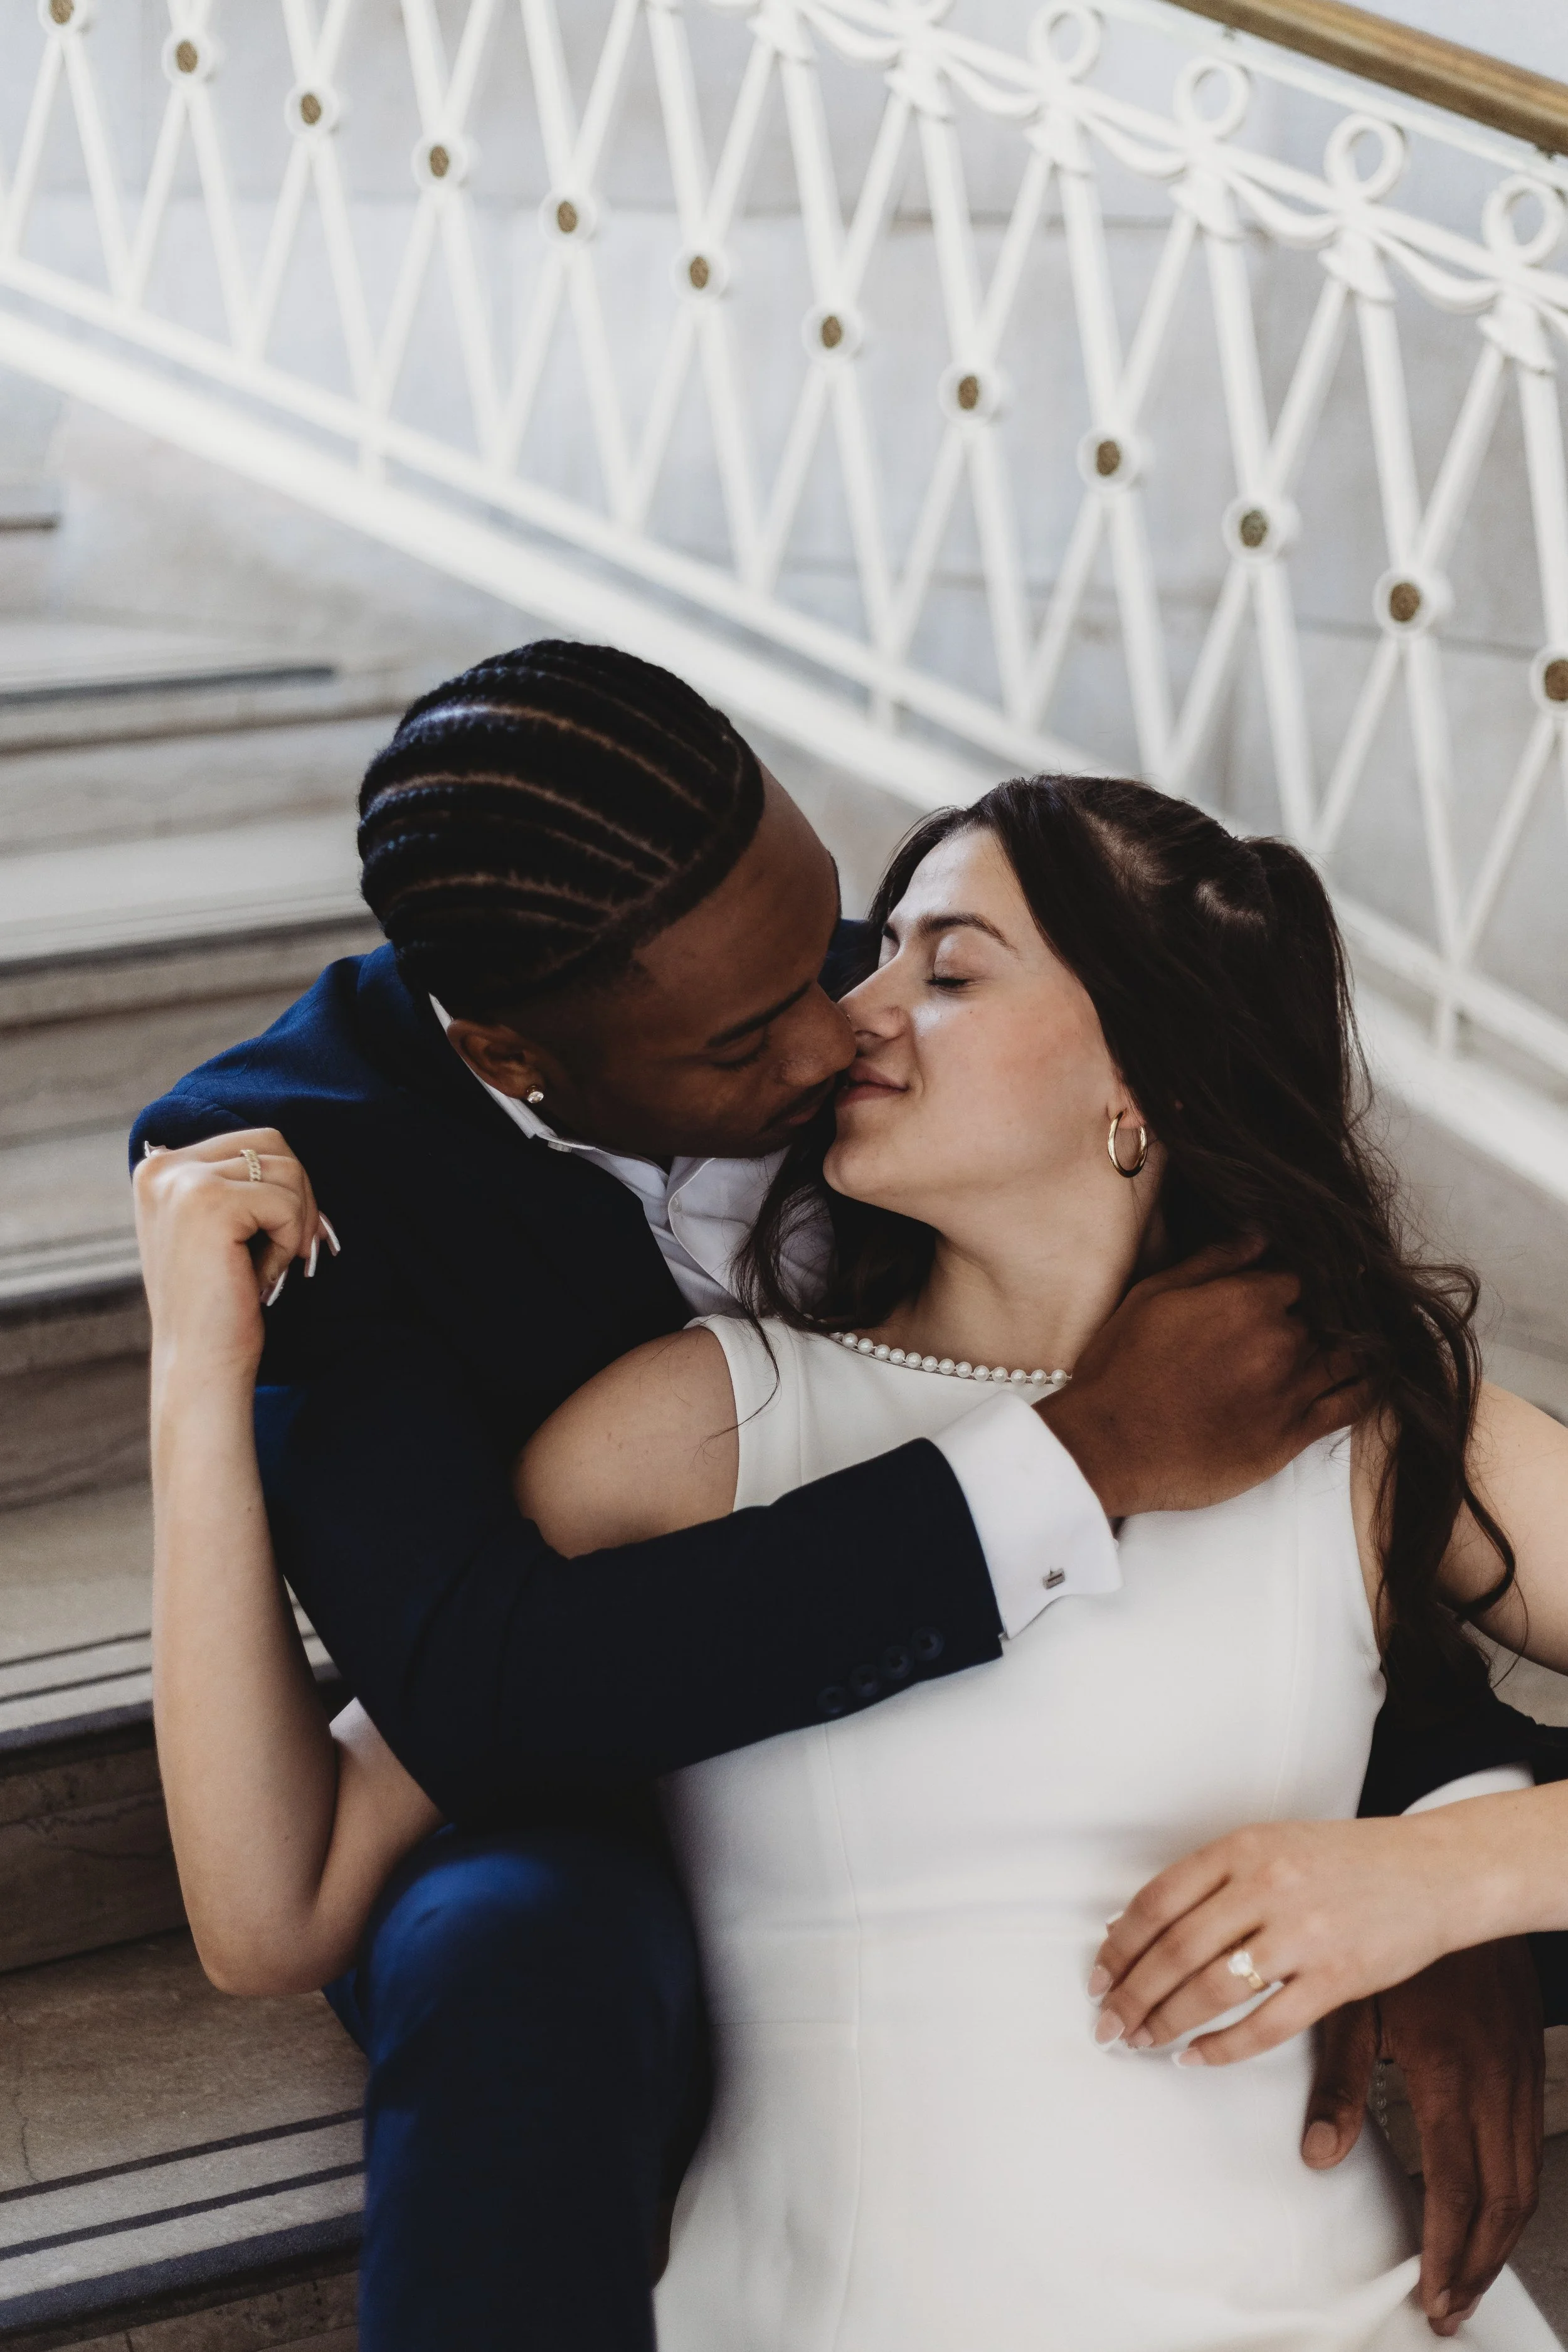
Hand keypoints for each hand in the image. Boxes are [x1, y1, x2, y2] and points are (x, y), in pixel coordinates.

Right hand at [133, 1129, 337, 1384]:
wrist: (198, 1364)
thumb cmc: (217, 1302)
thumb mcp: (215, 1228)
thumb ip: (233, 1181)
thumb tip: (286, 1153)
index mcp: (159, 1167)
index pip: (253, 1141)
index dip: (283, 1186)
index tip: (273, 1235)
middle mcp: (163, 1166)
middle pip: (273, 1144)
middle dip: (297, 1197)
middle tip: (286, 1249)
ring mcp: (182, 1182)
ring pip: (287, 1171)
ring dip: (293, 1223)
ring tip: (262, 1266)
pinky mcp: (209, 1203)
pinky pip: (287, 1203)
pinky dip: (289, 1243)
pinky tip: (258, 1277)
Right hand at [1041, 1237, 1364, 1517]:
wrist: (1111, 1445)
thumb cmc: (1123, 1368)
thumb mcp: (1155, 1295)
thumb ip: (1213, 1262)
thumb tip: (1259, 1235)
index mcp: (1248, 1300)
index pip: (1299, 1277)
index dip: (1295, 1282)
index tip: (1292, 1290)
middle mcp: (1281, 1341)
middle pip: (1323, 1316)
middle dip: (1319, 1315)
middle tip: (1318, 1318)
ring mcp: (1291, 1389)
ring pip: (1346, 1355)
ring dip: (1352, 1345)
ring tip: (1357, 1341)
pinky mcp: (1293, 1435)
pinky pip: (1350, 1406)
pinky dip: (1368, 1388)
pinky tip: (1373, 1377)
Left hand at [1088, 1815, 1479, 2062]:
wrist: (1430, 1871)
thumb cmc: (1341, 1861)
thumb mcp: (1268, 1846)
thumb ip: (1206, 1882)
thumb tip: (1130, 1927)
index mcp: (1243, 1848)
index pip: (1158, 1900)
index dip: (1120, 1945)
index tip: (1098, 1975)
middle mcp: (1266, 1886)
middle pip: (1176, 1949)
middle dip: (1132, 1993)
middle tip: (1107, 2023)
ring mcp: (1302, 1933)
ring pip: (1212, 1989)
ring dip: (1167, 2022)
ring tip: (1142, 2041)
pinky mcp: (1337, 1979)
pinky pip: (1265, 2025)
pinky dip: (1222, 2048)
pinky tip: (1195, 2057)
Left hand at [1305, 1950, 1541, 2336]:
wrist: (1455, 1884)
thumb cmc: (1398, 1945)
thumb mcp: (1354, 2005)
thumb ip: (1337, 2082)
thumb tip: (1318, 2155)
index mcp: (1449, 2071)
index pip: (1456, 2185)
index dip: (1446, 2250)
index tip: (1430, 2294)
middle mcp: (1493, 2082)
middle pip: (1500, 2200)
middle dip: (1474, 2264)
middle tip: (1447, 2309)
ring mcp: (1518, 2077)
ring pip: (1523, 2184)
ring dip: (1496, 2242)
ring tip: (1464, 2284)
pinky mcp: (1526, 2070)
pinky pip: (1529, 2153)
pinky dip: (1513, 2200)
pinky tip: (1490, 2221)